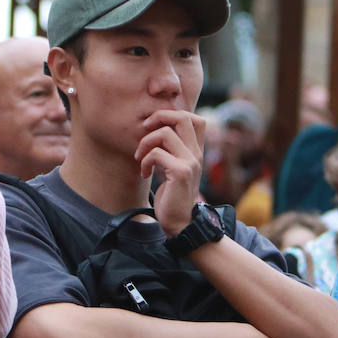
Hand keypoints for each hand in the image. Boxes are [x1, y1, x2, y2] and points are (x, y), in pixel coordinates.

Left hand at [136, 108, 205, 235]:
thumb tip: (155, 131)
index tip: (155, 126)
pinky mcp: (180, 172)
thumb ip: (172, 152)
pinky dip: (145, 161)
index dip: (174, 114)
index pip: (195, 119)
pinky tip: (145, 173)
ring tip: (140, 158)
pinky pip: (156, 154)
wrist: (181, 223)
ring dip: (145, 142)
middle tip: (145, 129)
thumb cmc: (173, 196)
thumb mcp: (175, 169)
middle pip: (182, 117)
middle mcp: (196, 154)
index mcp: (196, 151)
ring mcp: (190, 162)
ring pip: (165, 133)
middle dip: (158, 117)